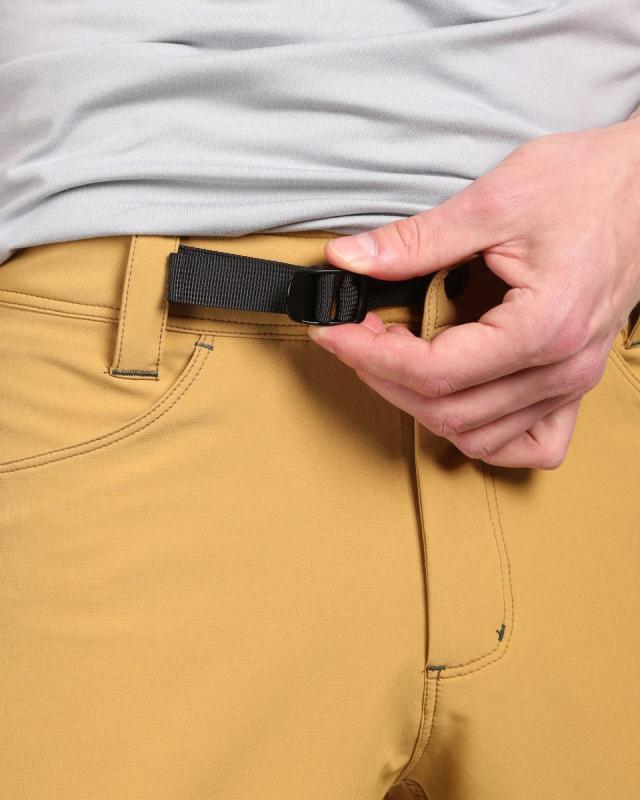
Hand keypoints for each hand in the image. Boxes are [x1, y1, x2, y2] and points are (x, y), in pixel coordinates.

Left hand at [308, 116, 639, 468]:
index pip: (435, 372)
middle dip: (384, 378)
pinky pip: (530, 443)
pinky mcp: (575, 381)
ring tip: (392, 361)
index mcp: (543, 326)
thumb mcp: (494, 201)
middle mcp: (561, 368)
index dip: (369, 356)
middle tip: (353, 338)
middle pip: (448, 411)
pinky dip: (485, 434)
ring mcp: (572, 382)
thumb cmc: (586, 183)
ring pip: (479, 435)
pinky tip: (459, 401)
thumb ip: (416, 241)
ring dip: (422, 405)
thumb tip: (349, 261)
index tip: (332, 333)